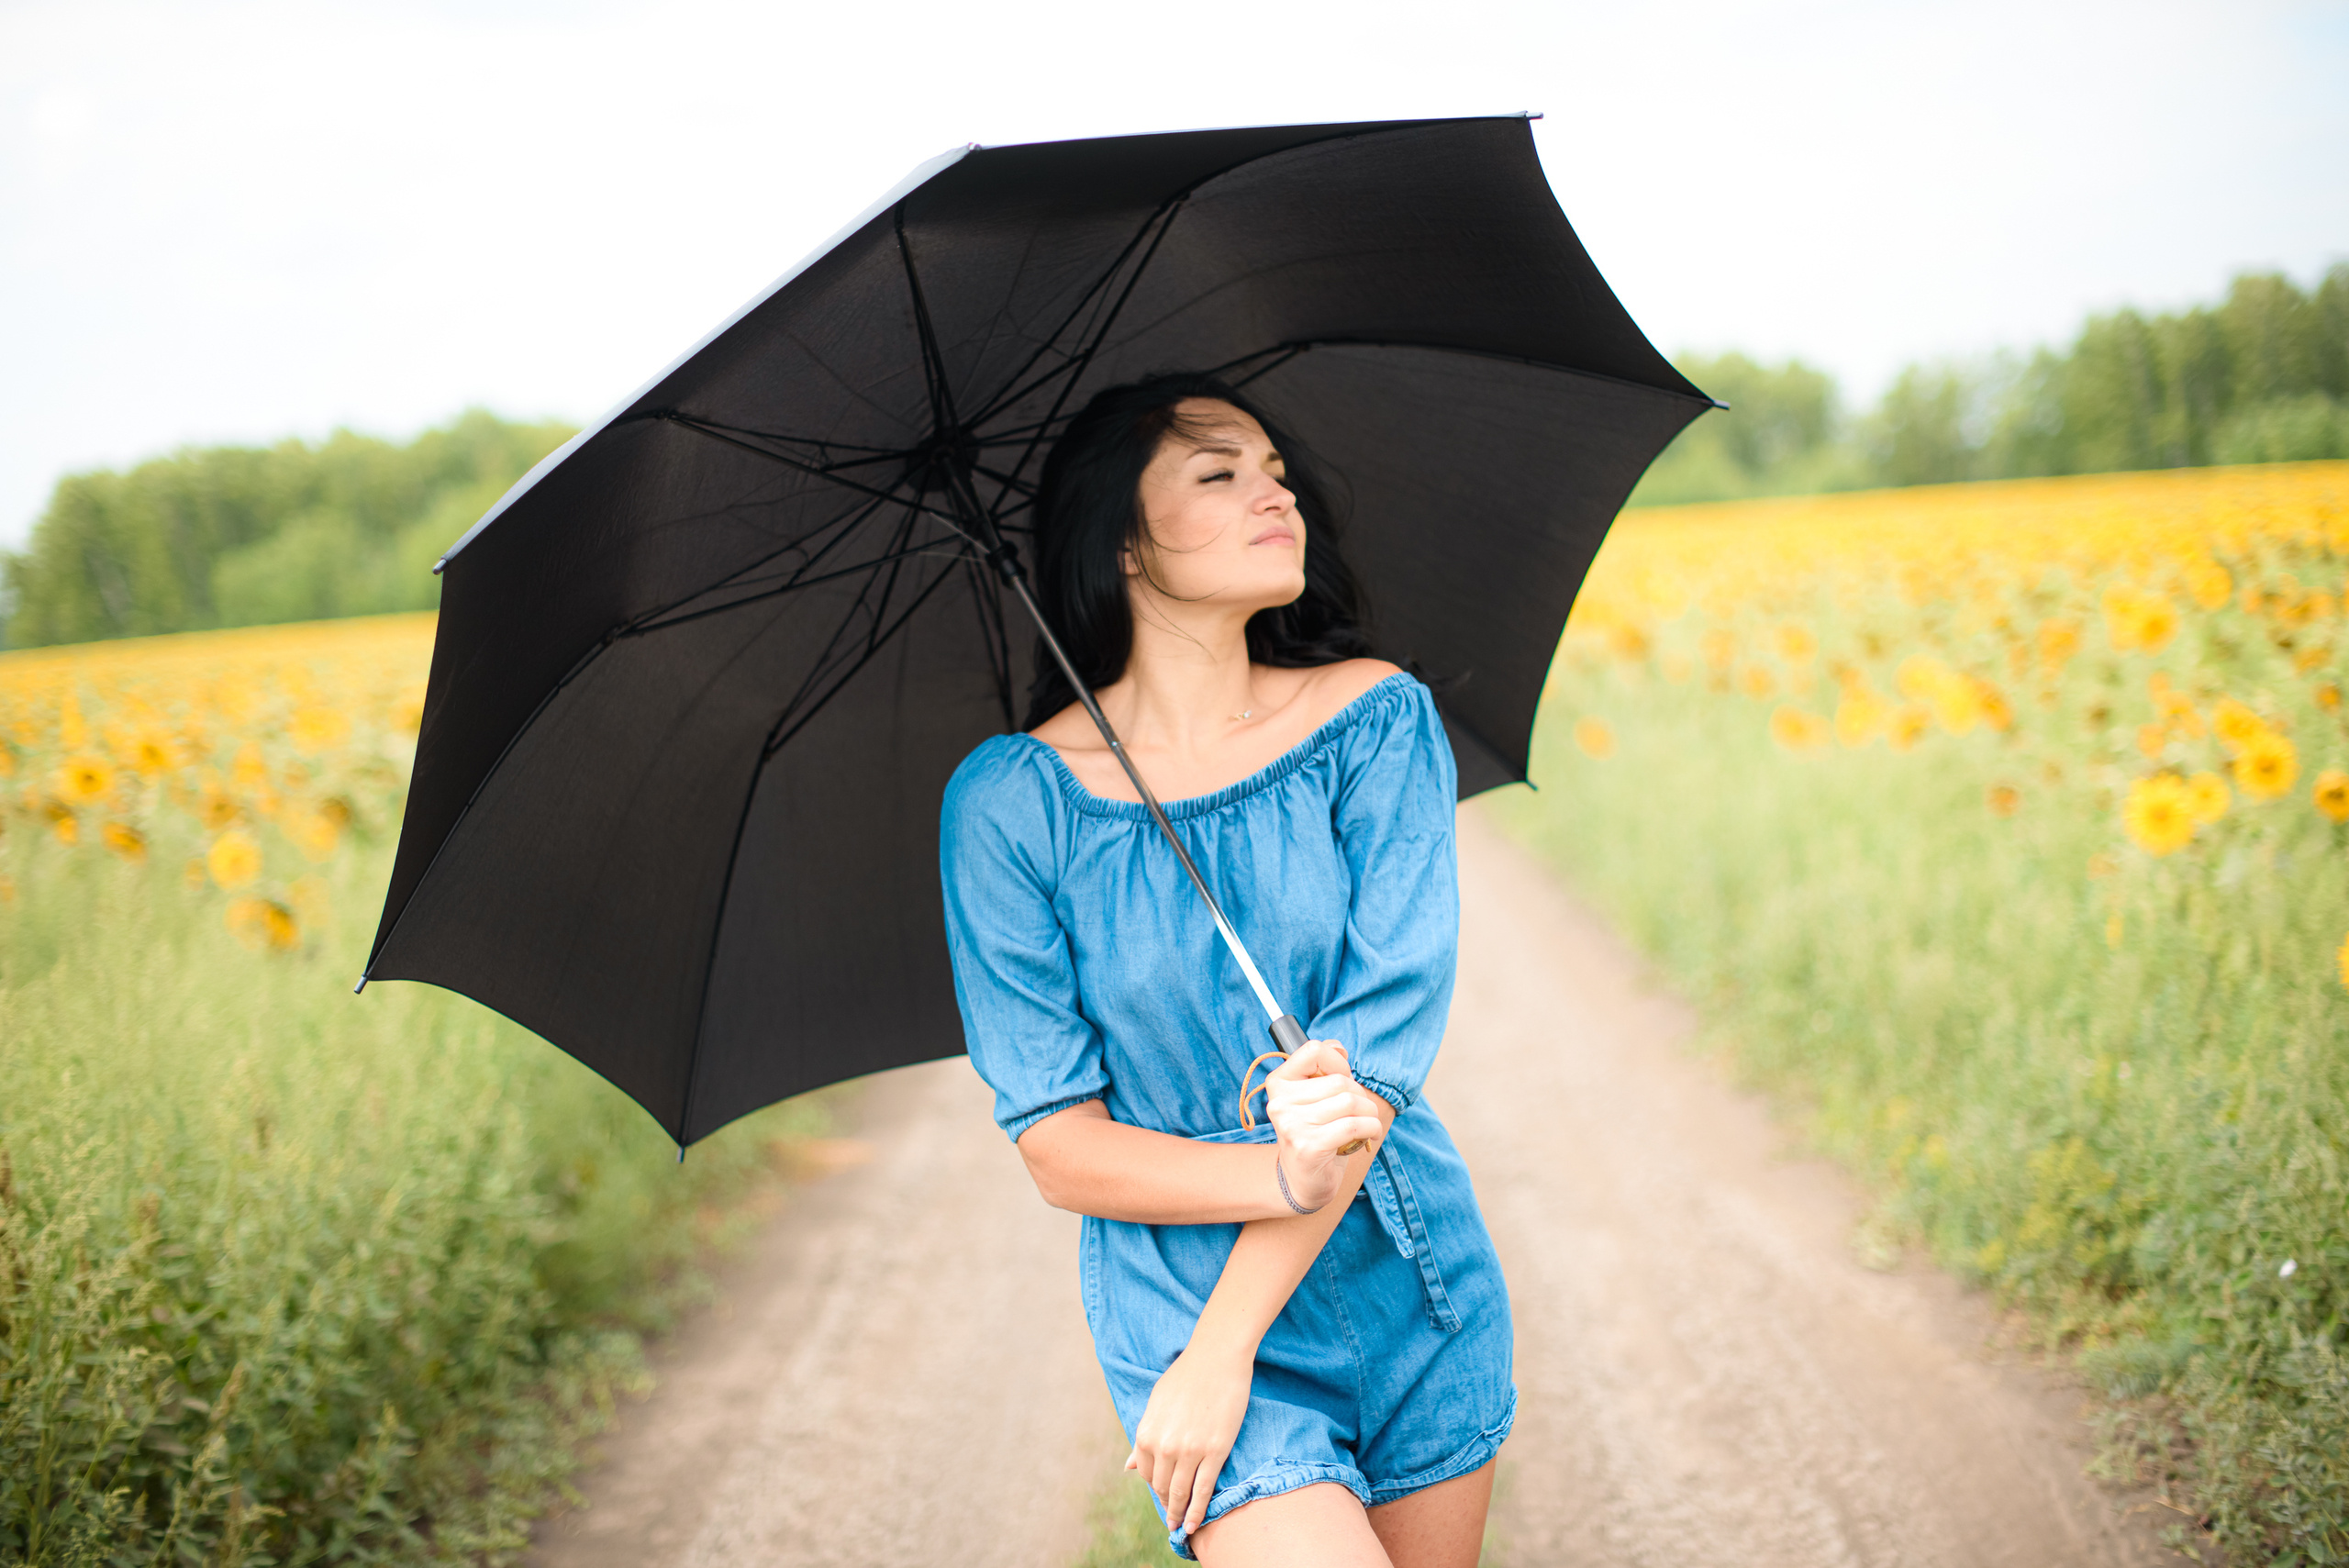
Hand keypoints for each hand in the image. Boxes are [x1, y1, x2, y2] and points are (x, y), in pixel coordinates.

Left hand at [1127, 1341, 1251, 1537]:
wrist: (1217, 1358)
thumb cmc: (1186, 1376)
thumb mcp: (1156, 1405)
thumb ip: (1144, 1439)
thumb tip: (1130, 1467)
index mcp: (1146, 1434)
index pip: (1147, 1473)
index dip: (1155, 1486)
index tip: (1163, 1493)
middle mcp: (1164, 1446)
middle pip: (1163, 1487)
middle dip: (1167, 1503)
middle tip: (1172, 1517)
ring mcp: (1190, 1451)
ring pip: (1181, 1493)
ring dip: (1179, 1513)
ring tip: (1181, 1526)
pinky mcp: (1214, 1452)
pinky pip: (1203, 1490)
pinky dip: (1197, 1511)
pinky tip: (1195, 1523)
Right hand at [1263, 1041, 1390, 1211]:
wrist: (1303, 1181)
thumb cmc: (1314, 1133)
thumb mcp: (1315, 1098)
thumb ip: (1324, 1069)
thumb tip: (1338, 1047)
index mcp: (1279, 1083)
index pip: (1313, 1050)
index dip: (1338, 1062)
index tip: (1344, 1080)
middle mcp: (1280, 1102)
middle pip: (1339, 1081)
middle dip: (1360, 1095)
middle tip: (1361, 1111)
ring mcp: (1291, 1125)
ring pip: (1349, 1102)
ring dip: (1369, 1113)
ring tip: (1367, 1123)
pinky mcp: (1308, 1146)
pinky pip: (1354, 1126)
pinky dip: (1371, 1128)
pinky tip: (1370, 1135)